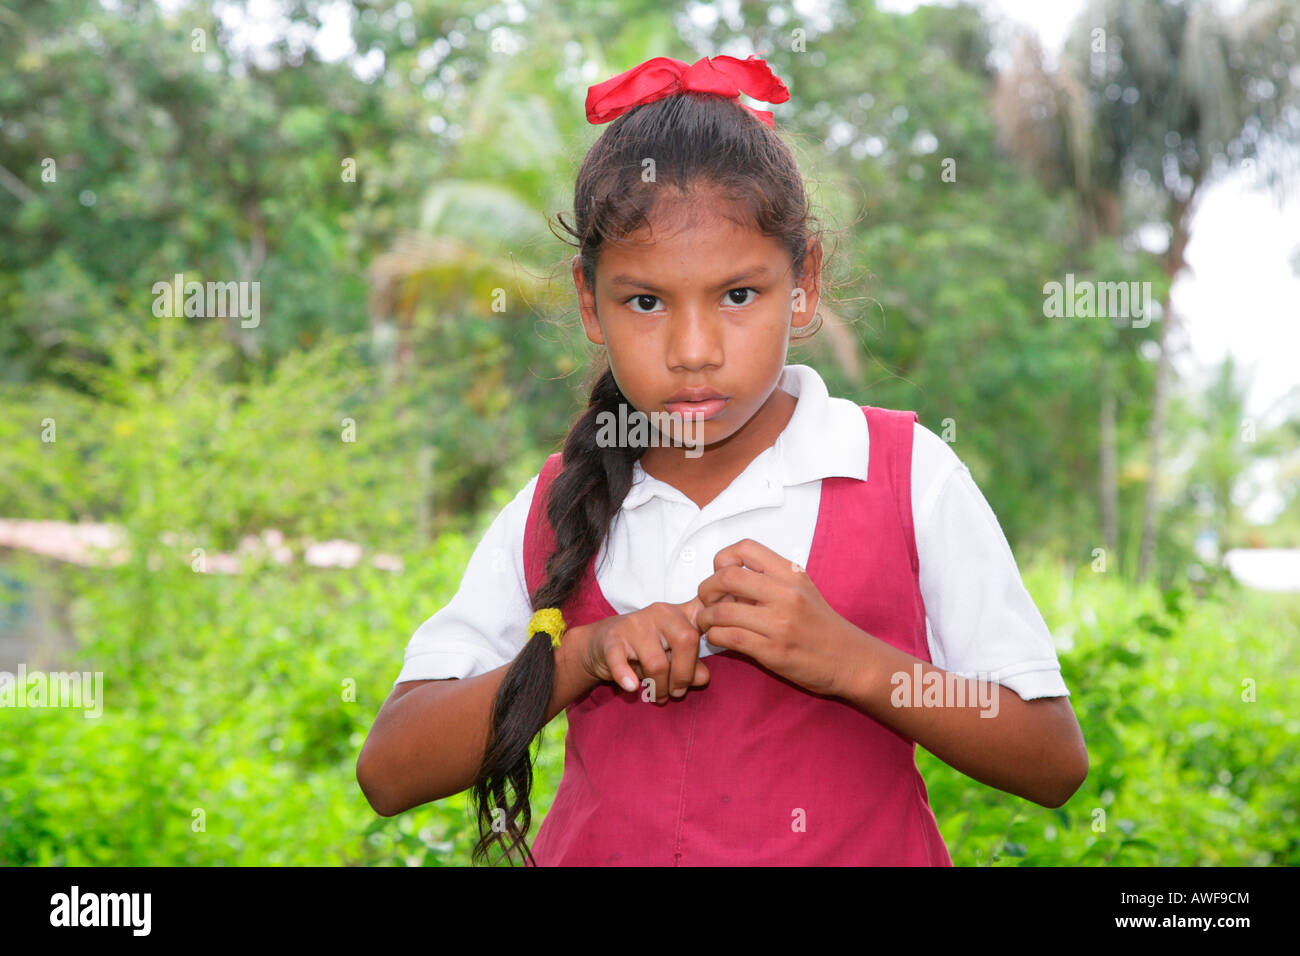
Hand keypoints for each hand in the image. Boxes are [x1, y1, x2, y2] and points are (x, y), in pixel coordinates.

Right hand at [577, 597, 710, 703]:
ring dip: (659, 687)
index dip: (721, 614)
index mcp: (681, 614)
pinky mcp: (613, 638)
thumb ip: (691, 666)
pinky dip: (627, 677)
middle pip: (687, 640)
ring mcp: (636, 624)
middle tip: (678, 693)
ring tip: (658, 696)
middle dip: (685, 674)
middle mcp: (661, 613)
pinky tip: (632, 688)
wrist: (599, 644)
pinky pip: (622, 661)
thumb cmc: (644, 650)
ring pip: (657, 661)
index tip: (729, 627)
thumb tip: (704, 677)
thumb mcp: (671, 658)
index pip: (706, 609)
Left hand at [695, 538, 859, 697]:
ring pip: (722, 611)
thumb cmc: (822, 626)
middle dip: (706, 588)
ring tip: (707, 622)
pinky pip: (729, 638)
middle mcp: (786, 594)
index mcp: (792, 573)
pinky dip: (715, 637)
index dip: (722, 559)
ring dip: (705, 617)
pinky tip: (718, 638)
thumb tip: (727, 580)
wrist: (850, 659)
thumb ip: (770, 580)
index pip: (745, 548)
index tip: (719, 574)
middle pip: (727, 577)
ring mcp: (780, 623)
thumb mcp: (802, 589)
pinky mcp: (773, 651)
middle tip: (705, 600)